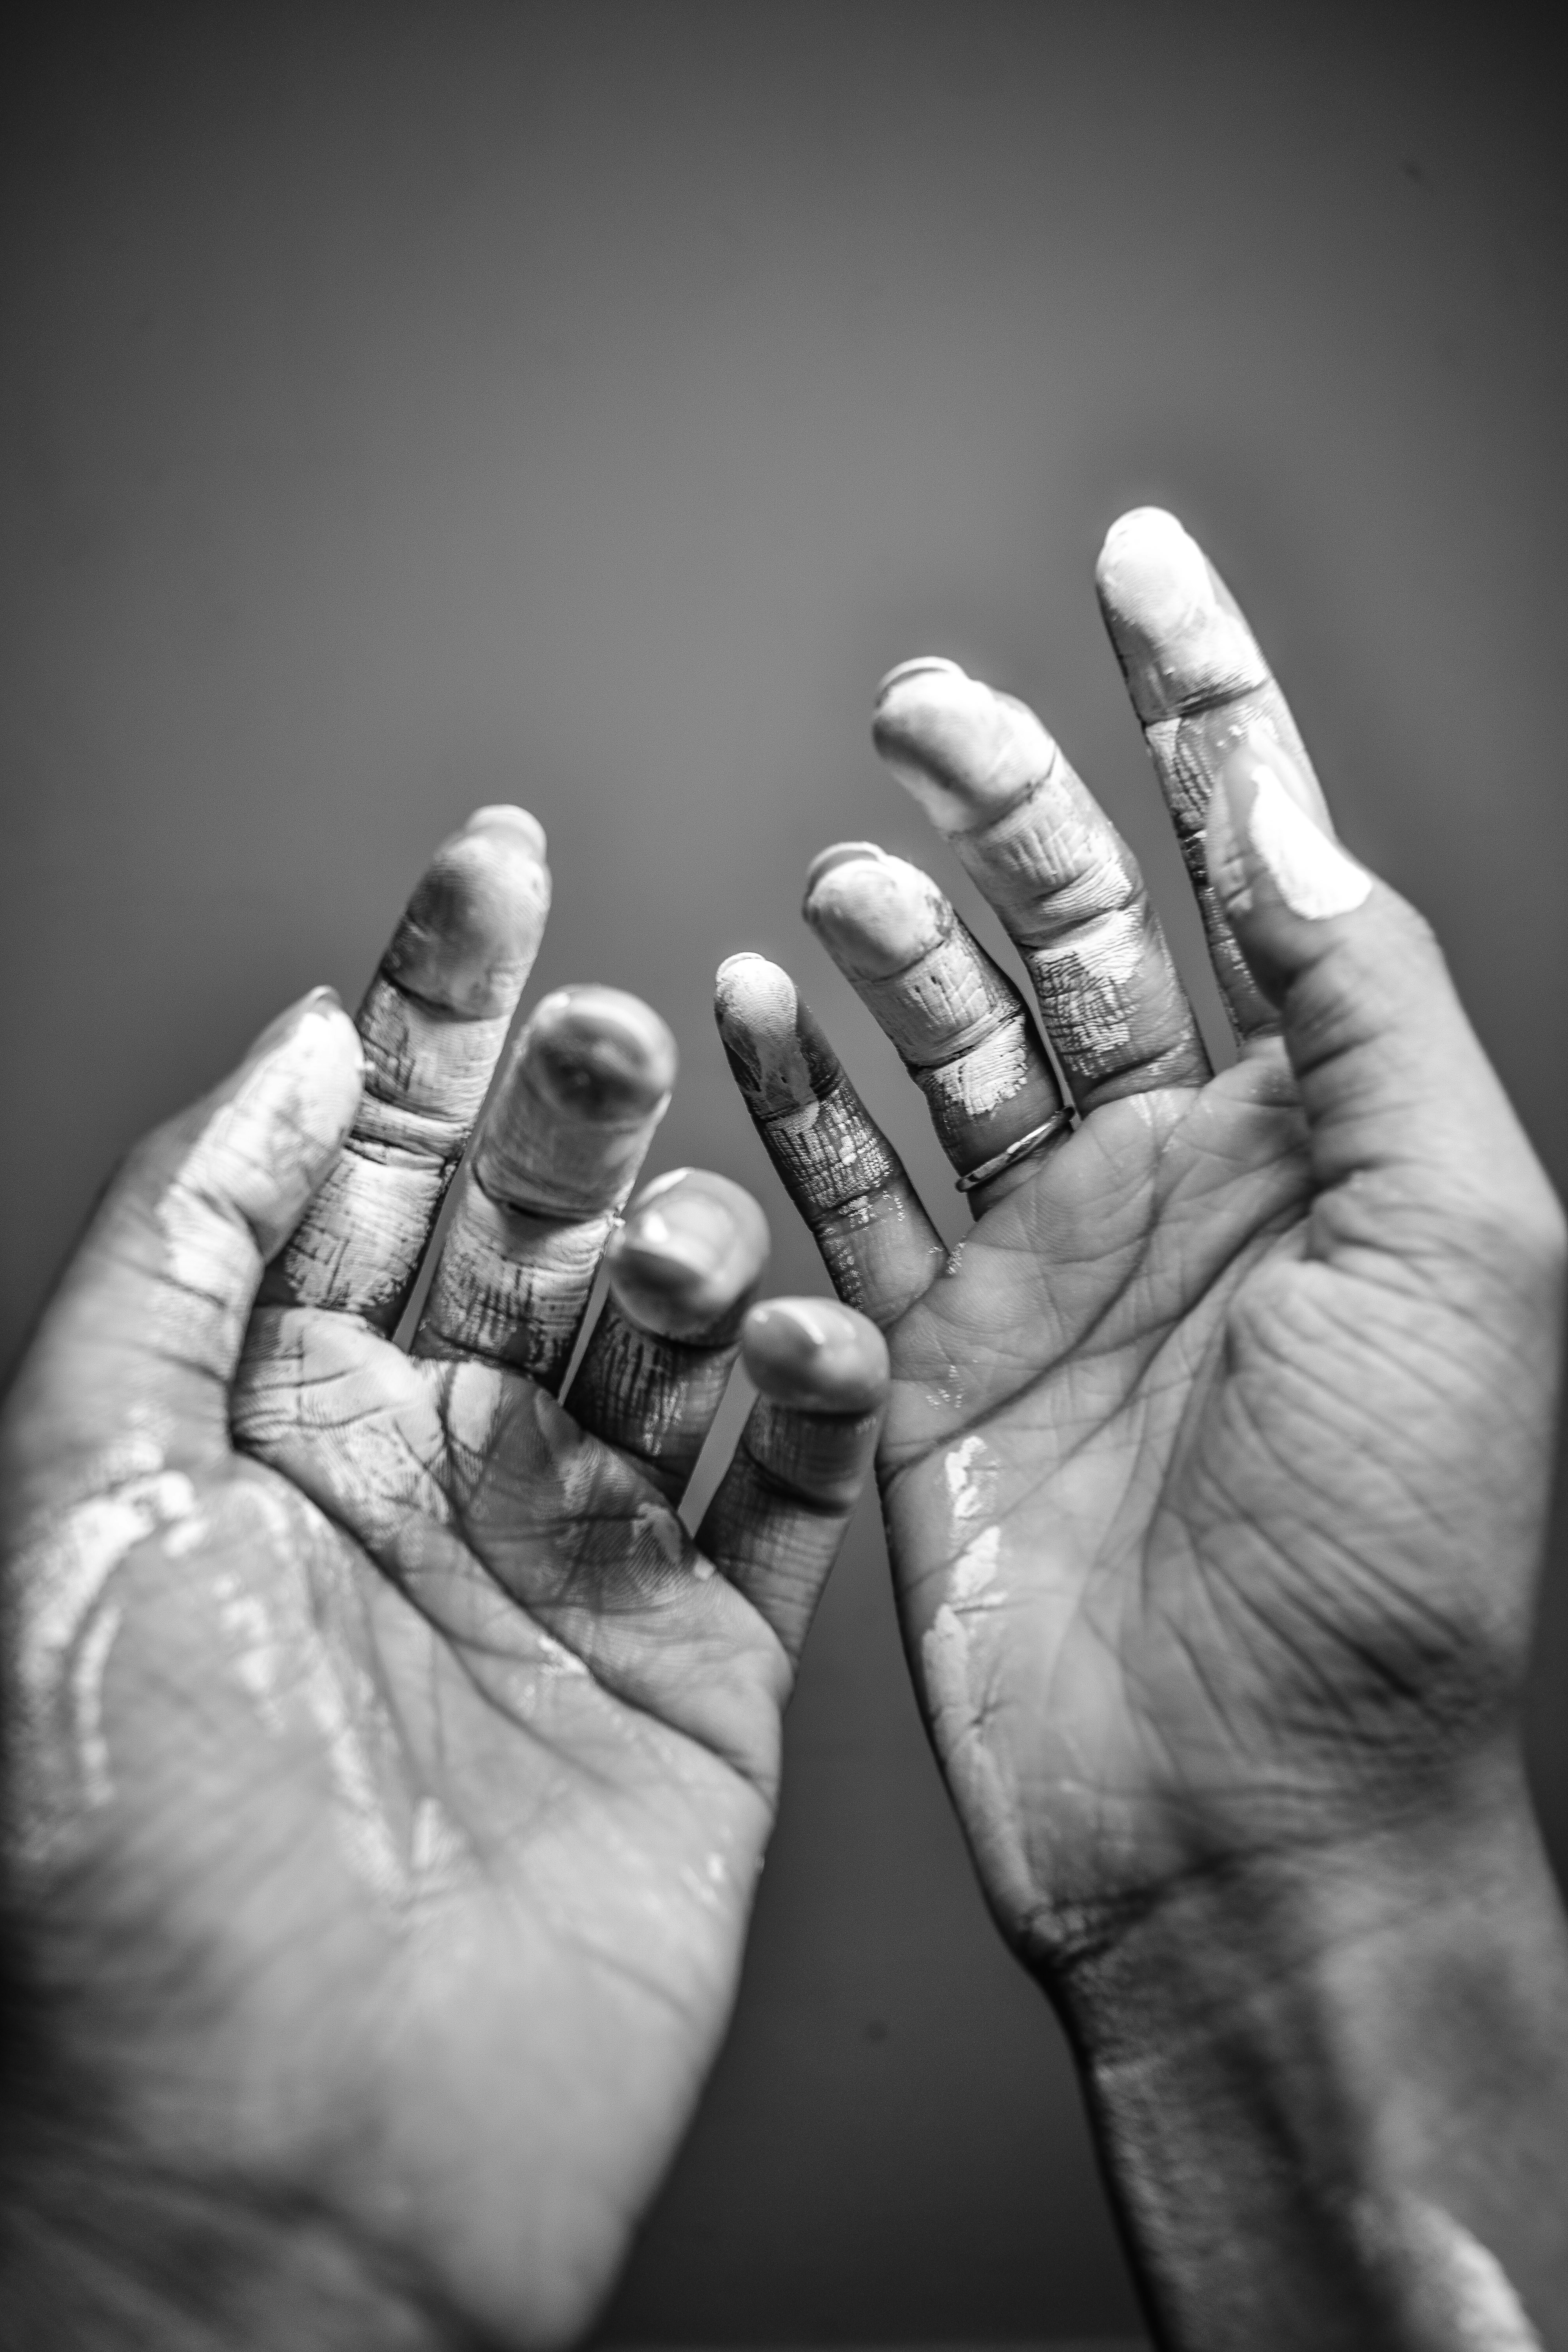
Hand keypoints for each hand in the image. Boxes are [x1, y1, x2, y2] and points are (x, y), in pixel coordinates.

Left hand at [0, 810, 886, 2349]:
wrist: (278, 2169)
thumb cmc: (137, 1856)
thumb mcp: (76, 1497)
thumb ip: (183, 1252)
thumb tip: (288, 1048)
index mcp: (273, 1413)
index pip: (364, 1150)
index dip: (427, 995)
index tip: (493, 864)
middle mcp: (427, 1462)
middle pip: (530, 1214)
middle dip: (571, 1098)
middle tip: (606, 1030)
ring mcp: (575, 1556)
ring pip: (671, 1325)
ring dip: (690, 1241)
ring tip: (675, 1248)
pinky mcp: (702, 1662)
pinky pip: (789, 1487)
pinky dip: (816, 1392)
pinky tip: (805, 1337)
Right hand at [717, 510, 1567, 2344]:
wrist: (1251, 1812)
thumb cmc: (1391, 1549)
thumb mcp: (1457, 1239)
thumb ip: (1366, 1008)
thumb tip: (1284, 811)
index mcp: (1320, 1131)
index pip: (1253, 860)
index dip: (1203, 699)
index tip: (1138, 558)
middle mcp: (1182, 1173)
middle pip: (1074, 923)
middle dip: (1007, 791)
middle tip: (920, 701)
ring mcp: (1050, 1260)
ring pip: (948, 1037)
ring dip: (892, 937)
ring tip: (845, 886)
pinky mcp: (932, 1352)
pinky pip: (854, 1185)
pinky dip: (800, 1091)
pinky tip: (756, 1008)